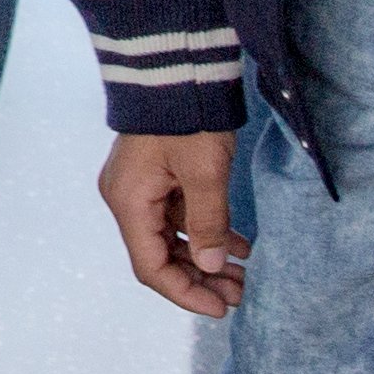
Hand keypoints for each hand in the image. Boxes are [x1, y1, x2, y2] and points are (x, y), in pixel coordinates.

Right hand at [98, 130, 247, 317]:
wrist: (176, 65)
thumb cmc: (187, 115)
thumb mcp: (205, 172)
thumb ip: (208, 223)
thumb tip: (214, 267)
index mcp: (129, 202)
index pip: (152, 267)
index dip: (186, 293)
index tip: (221, 308)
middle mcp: (127, 199)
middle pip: (161, 256)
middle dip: (201, 278)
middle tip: (241, 294)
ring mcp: (140, 187)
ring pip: (173, 238)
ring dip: (208, 257)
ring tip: (246, 274)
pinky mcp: (157, 175)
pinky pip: (179, 216)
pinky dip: (207, 231)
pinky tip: (240, 244)